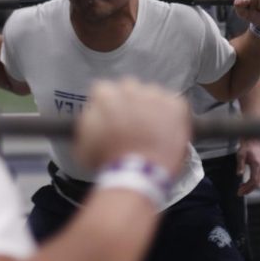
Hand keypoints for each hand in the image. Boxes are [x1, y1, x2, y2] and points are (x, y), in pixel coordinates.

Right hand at [75, 78, 190, 178]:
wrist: (138, 173)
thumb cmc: (108, 161)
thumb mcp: (83, 143)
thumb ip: (87, 122)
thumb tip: (92, 115)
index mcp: (105, 94)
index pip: (105, 90)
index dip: (108, 107)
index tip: (112, 119)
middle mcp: (130, 88)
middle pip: (129, 89)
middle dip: (130, 103)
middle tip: (132, 125)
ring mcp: (155, 95)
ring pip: (153, 95)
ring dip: (151, 108)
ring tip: (151, 131)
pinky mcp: (176, 105)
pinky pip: (174, 104)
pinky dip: (172, 116)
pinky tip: (166, 132)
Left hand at [236, 138, 259, 195]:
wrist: (254, 140)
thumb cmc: (247, 146)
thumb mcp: (241, 154)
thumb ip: (240, 165)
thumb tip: (239, 174)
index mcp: (257, 165)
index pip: (253, 181)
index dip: (247, 188)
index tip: (240, 191)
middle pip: (256, 184)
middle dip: (248, 190)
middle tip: (239, 193)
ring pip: (257, 182)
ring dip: (249, 187)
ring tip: (241, 189)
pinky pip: (257, 178)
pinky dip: (251, 183)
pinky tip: (245, 183)